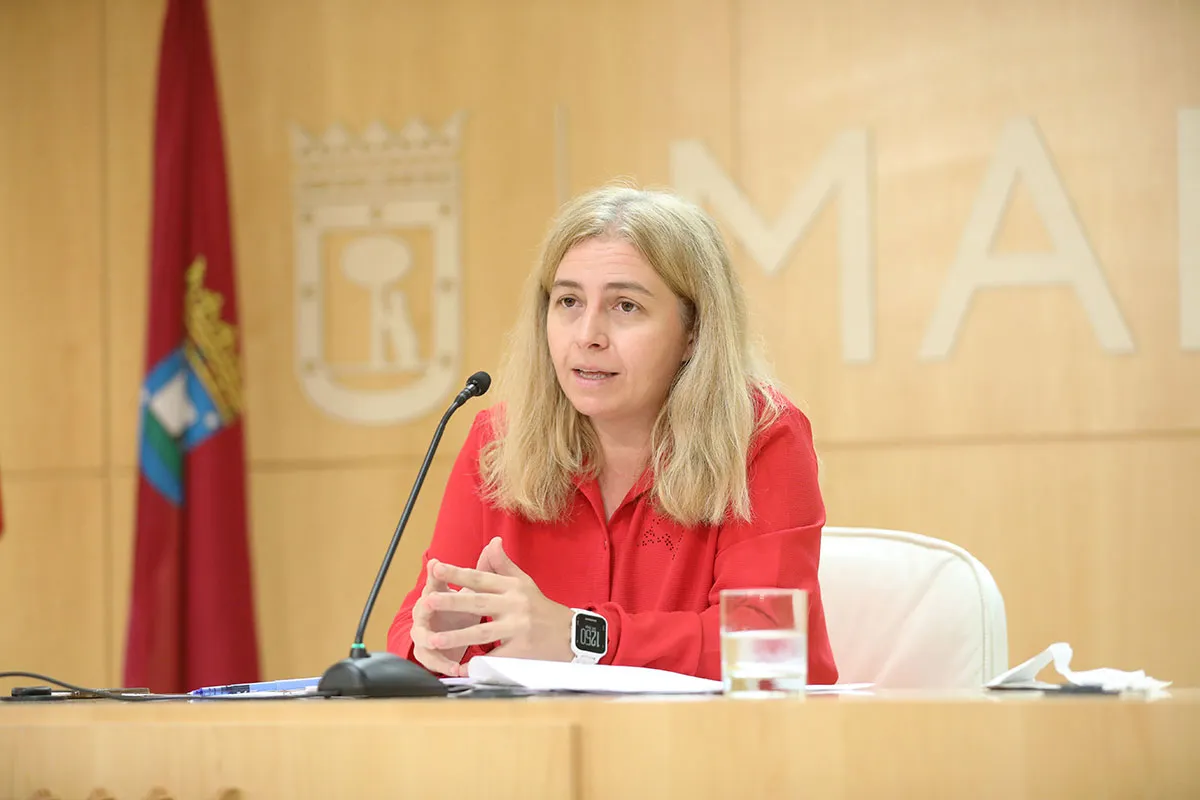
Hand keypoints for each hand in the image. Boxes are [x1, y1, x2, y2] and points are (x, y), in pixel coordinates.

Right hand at [410, 556, 481, 676]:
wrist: (456, 634)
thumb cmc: (465, 608)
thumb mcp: (477, 590)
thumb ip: (485, 569)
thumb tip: (496, 543)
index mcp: (437, 594)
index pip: (434, 581)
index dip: (434, 573)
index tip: (436, 565)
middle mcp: (426, 612)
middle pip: (424, 607)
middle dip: (429, 605)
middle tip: (430, 602)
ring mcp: (425, 633)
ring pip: (423, 636)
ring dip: (432, 639)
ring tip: (437, 642)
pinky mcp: (429, 653)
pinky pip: (432, 660)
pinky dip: (443, 664)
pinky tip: (455, 669)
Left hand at [422, 537, 573, 662]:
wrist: (570, 633)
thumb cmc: (541, 607)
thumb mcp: (524, 582)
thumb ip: (503, 565)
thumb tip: (491, 542)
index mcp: (512, 587)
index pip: (480, 578)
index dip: (457, 573)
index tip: (436, 568)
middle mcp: (514, 604)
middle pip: (478, 602)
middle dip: (451, 602)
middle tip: (427, 602)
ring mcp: (518, 628)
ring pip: (482, 632)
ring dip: (456, 636)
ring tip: (433, 640)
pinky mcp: (521, 649)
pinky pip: (494, 657)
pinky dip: (477, 664)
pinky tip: (460, 667)